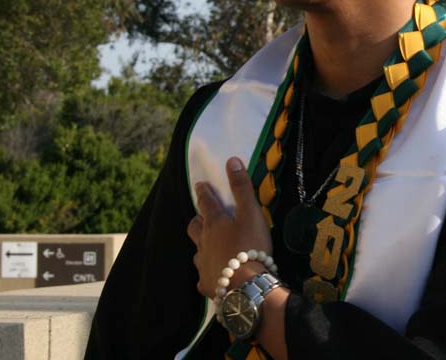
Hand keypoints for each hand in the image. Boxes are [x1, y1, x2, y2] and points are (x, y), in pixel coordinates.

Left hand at [186, 156, 272, 297]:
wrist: (246, 285)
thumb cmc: (250, 245)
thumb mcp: (250, 212)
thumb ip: (241, 187)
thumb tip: (231, 160)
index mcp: (214, 223)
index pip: (206, 202)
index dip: (203, 192)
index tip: (199, 184)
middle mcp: (203, 242)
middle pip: (195, 227)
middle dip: (197, 220)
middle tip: (203, 217)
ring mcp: (202, 264)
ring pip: (198, 251)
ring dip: (203, 246)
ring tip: (211, 247)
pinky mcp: (206, 284)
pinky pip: (204, 275)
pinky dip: (208, 271)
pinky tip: (215, 275)